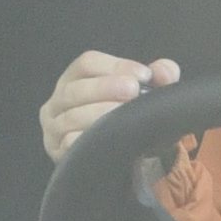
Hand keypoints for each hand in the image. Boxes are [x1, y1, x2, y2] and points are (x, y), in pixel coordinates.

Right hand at [40, 50, 178, 164]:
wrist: (117, 157)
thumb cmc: (124, 117)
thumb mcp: (143, 94)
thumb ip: (158, 77)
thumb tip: (166, 72)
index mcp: (76, 79)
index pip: (87, 63)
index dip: (115, 66)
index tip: (144, 75)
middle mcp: (59, 100)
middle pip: (75, 89)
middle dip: (105, 88)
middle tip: (133, 91)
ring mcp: (54, 127)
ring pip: (71, 117)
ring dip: (100, 114)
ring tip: (125, 116)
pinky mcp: (57, 151)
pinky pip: (69, 143)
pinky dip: (88, 139)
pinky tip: (110, 139)